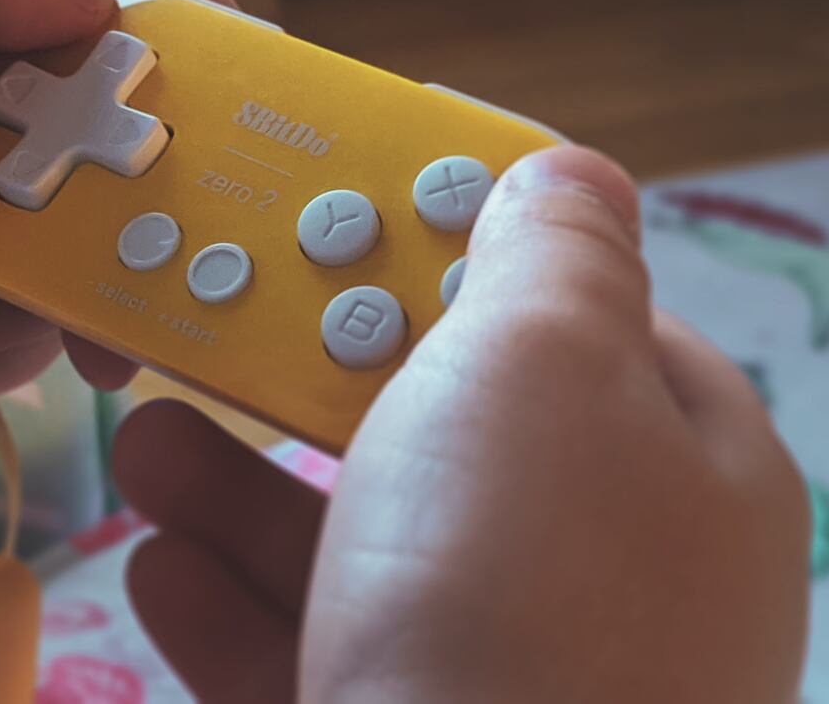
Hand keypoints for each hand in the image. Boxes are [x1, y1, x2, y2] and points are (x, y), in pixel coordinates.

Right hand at [114, 147, 810, 703]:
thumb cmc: (515, 584)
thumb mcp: (545, 355)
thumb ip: (553, 245)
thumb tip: (565, 174)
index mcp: (680, 464)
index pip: (579, 318)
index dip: (462, 250)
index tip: (352, 213)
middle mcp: (610, 573)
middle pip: (446, 429)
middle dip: (314, 372)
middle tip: (218, 319)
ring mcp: (512, 673)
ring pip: (362, 544)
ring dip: (240, 486)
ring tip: (148, 444)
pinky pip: (313, 652)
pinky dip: (231, 604)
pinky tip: (158, 568)